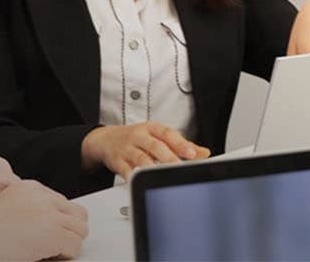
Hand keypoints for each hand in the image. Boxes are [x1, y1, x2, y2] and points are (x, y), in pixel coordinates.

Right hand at [0, 179, 87, 260]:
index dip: (57, 220)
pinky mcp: (53, 234)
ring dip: (69, 242)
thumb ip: (21, 209)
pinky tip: (47, 258)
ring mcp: (49, 215)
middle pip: (77, 213)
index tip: (47, 233)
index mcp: (27, 188)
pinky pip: (75, 246)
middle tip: (55, 244)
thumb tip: (34, 225)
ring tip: (51, 252)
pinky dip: (65, 255)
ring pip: (81, 229)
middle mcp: (41, 198)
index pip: (60, 202)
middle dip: (69, 229)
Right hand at [81, 122, 208, 178]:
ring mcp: (127, 149)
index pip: (168, 134)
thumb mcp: (157, 137)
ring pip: (140, 158)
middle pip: (155, 146)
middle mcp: (139, 137)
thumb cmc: (137, 139)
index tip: (192, 154)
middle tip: (179, 167)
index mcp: (152, 129)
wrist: (106, 140)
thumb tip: (204, 153)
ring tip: (162, 175)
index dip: (180, 143)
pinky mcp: (117, 162)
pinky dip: (133, 176)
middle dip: (168, 157)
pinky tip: (140, 180)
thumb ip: (181, 145)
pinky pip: (125, 170)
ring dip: (151, 167)